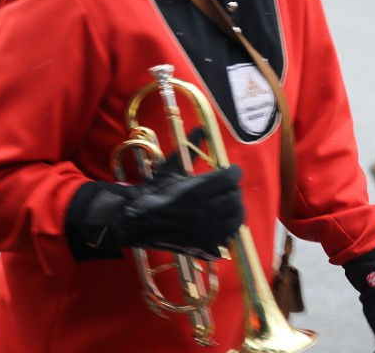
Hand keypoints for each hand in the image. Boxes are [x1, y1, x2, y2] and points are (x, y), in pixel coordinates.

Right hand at [75, 165, 243, 258]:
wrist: (138, 220)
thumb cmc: (154, 192)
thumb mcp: (171, 168)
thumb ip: (189, 149)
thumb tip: (201, 129)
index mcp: (198, 190)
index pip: (231, 178)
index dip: (234, 172)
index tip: (230, 171)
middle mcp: (205, 211)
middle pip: (235, 198)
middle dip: (234, 190)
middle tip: (227, 188)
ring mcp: (206, 231)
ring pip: (236, 218)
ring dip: (235, 209)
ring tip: (227, 204)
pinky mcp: (204, 245)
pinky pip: (227, 236)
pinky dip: (228, 228)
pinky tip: (221, 221)